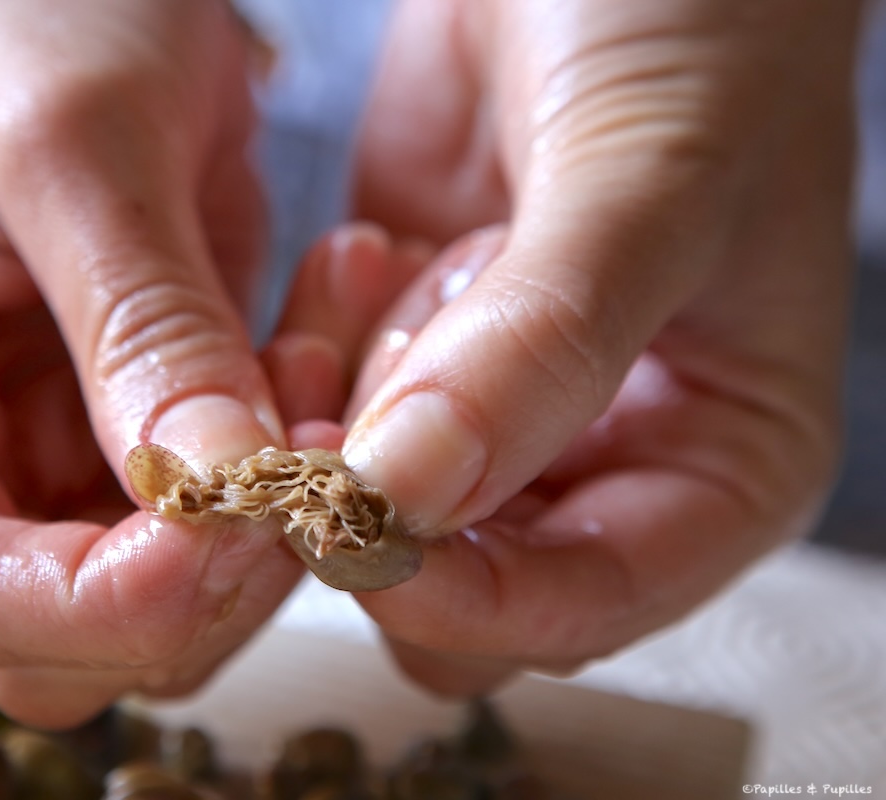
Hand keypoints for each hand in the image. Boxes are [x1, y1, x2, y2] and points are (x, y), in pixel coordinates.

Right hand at [0, 0, 299, 726]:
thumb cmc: (22, 7)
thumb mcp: (77, 140)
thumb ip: (142, 327)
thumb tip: (221, 492)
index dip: (101, 602)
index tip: (246, 534)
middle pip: (57, 631)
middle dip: (197, 577)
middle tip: (310, 458)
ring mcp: (28, 456)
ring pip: (153, 601)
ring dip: (260, 523)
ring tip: (317, 364)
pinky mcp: (119, 436)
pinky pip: (213, 522)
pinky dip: (283, 469)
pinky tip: (316, 352)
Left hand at [286, 0, 860, 690]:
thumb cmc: (700, 32)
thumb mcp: (647, 181)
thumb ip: (543, 345)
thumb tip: (411, 490)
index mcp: (719, 463)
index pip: (584, 606)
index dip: (469, 595)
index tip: (361, 529)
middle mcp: (607, 456)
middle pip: (467, 584)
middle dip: (392, 504)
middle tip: (351, 399)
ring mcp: (502, 411)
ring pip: (382, 507)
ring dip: (348, 415)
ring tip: (382, 273)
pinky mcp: (418, 356)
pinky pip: (332, 417)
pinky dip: (320, 355)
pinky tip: (363, 255)